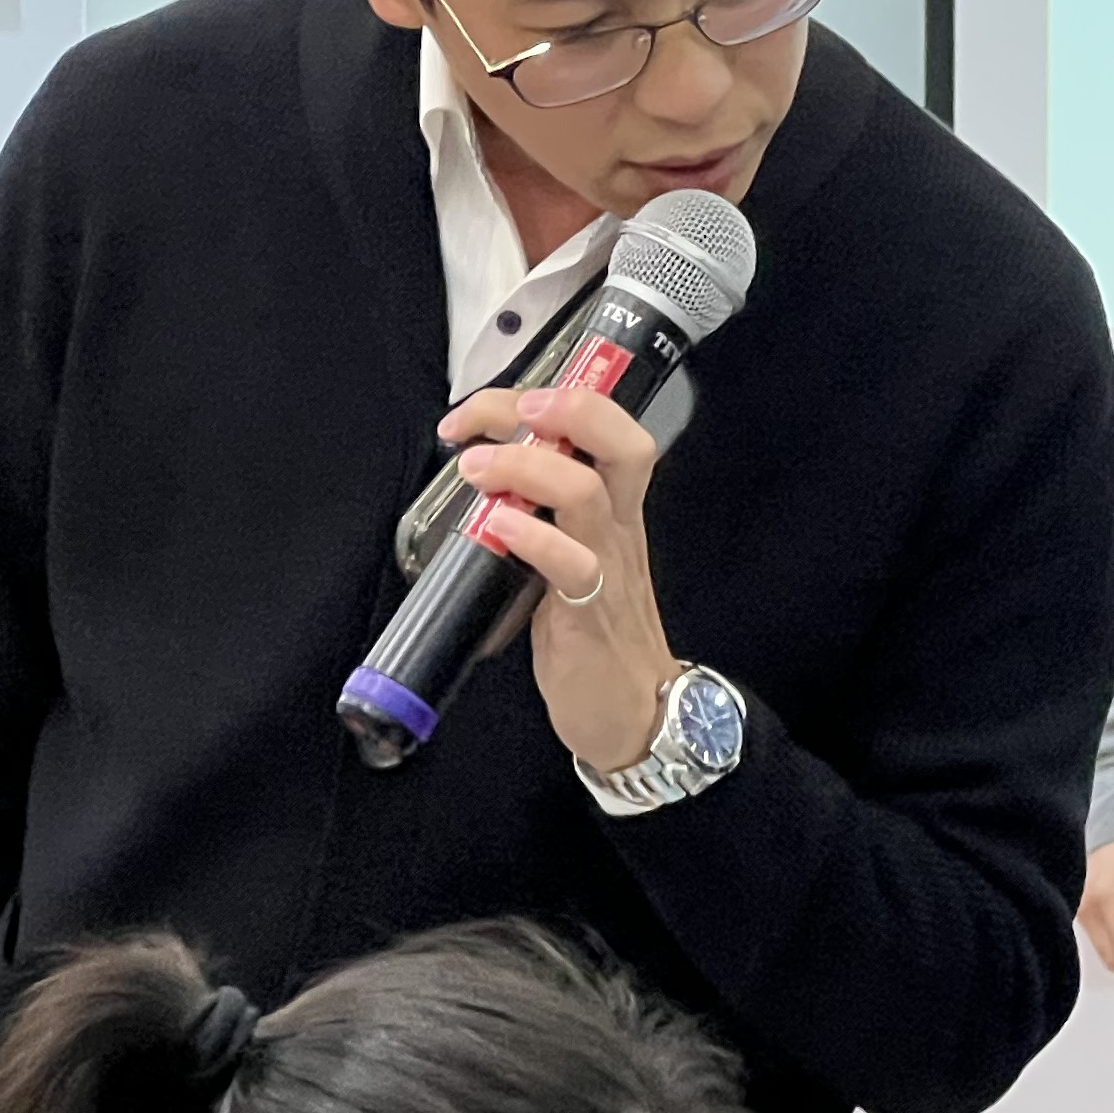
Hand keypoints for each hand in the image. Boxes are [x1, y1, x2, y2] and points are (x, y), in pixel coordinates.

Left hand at [440, 384, 678, 779]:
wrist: (637, 713)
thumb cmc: (598, 635)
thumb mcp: (576, 560)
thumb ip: (544, 518)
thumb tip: (488, 483)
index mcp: (614, 511)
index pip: (609, 429)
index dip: (554, 399)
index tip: (486, 411)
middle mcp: (616, 529)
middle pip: (618, 441)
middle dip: (558, 409)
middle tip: (502, 415)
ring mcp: (607, 568)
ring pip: (585, 492)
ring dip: (524, 468)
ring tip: (476, 468)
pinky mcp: (589, 613)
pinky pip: (571, 564)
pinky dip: (531, 537)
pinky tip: (497, 530)